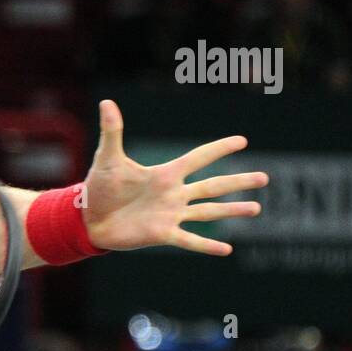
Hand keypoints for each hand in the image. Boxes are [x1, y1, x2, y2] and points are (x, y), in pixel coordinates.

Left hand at [83, 100, 268, 255]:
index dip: (219, 149)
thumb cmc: (99, 187)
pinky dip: (206, 245)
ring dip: (232, 210)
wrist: (87, 218)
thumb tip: (107, 102)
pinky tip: (227, 249)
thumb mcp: (108, 158)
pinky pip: (189, 240)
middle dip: (238, 182)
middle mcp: (173, 194)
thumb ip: (112, 131)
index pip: (198, 158)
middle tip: (264, 178)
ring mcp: (170, 215)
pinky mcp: (161, 234)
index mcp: (164, 175)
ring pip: (208, 212)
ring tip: (256, 208)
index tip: (242, 141)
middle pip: (212, 186)